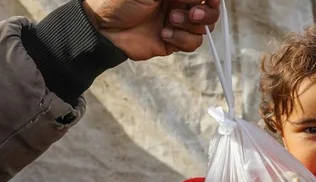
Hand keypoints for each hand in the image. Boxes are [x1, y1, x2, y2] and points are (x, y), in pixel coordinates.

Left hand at [82, 0, 220, 59]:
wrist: (104, 29)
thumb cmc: (120, 2)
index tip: (209, 0)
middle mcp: (180, 5)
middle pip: (210, 11)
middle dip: (205, 12)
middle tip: (190, 12)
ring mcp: (178, 24)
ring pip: (204, 28)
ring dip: (189, 26)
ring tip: (170, 21)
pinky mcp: (174, 42)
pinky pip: (193, 43)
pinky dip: (181, 39)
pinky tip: (164, 33)